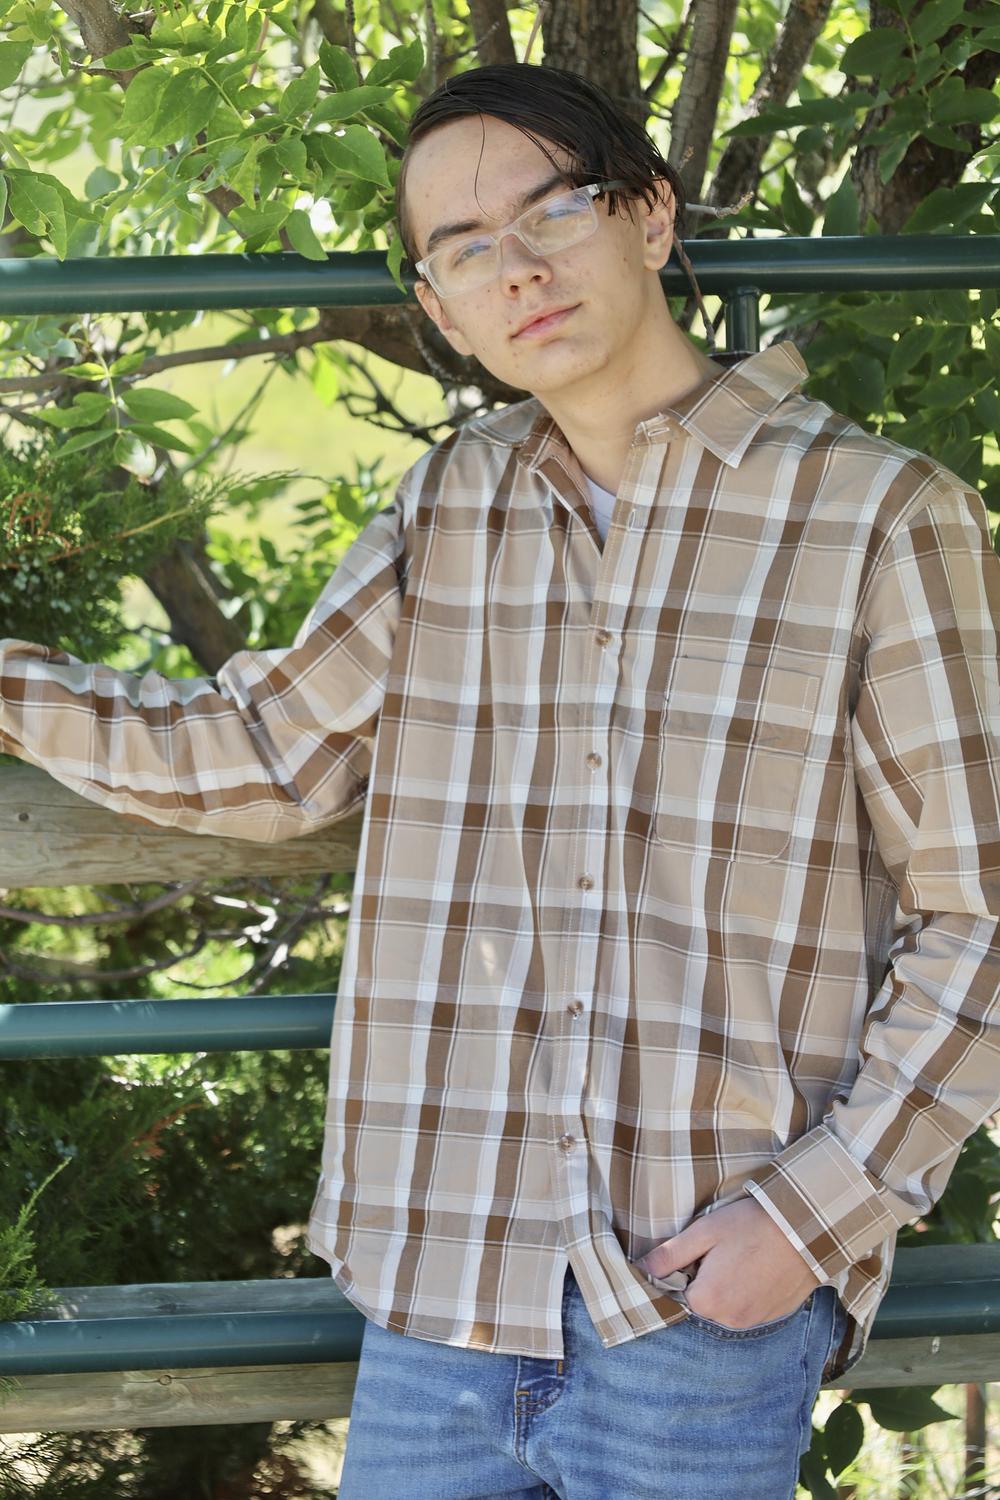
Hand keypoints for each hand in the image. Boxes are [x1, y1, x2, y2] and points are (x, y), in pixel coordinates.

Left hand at [638, 1198, 821, 1328]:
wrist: (805, 1229)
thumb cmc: (751, 1225)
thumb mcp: (704, 1231)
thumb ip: (670, 1254)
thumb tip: (641, 1269)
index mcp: (706, 1300)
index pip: (679, 1291)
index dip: (686, 1268)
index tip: (701, 1250)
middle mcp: (728, 1320)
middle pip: (703, 1301)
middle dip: (706, 1279)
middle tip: (724, 1250)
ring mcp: (753, 1322)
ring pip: (725, 1306)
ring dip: (728, 1287)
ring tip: (744, 1256)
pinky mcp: (773, 1317)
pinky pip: (748, 1309)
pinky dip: (748, 1292)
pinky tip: (758, 1268)